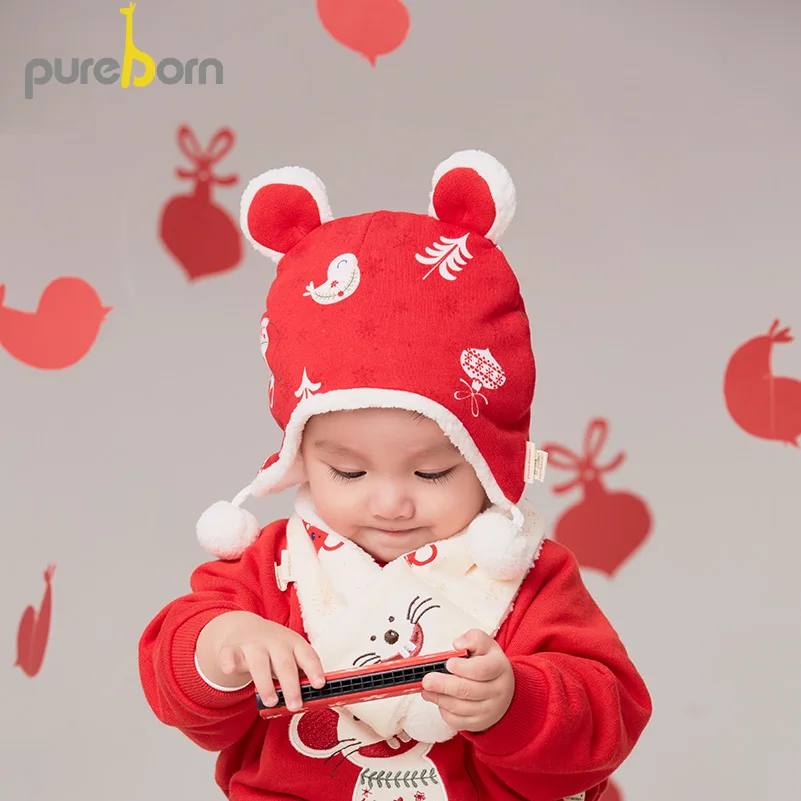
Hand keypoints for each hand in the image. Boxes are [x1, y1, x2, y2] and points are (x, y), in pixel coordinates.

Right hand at [199, 611, 324, 712]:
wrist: (247, 628)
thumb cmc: (276, 650)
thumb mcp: (292, 657)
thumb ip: (300, 676)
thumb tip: (312, 702)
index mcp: (295, 644)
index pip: (307, 656)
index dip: (314, 670)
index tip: (320, 685)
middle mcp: (276, 642)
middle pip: (285, 663)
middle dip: (291, 686)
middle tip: (295, 705)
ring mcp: (254, 645)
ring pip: (260, 663)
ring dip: (265, 683)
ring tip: (271, 702)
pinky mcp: (233, 649)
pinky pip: (230, 654)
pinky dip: (229, 661)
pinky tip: (229, 670)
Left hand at [420, 629, 513, 732]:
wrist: (503, 688)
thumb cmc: (488, 663)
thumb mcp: (485, 645)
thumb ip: (472, 639)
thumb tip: (458, 645)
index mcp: (499, 667)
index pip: (482, 670)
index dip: (463, 668)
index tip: (449, 663)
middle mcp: (498, 691)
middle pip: (468, 690)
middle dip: (444, 685)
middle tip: (427, 680)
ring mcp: (490, 710)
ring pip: (460, 707)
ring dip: (439, 698)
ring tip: (426, 690)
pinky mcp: (479, 723)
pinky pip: (458, 721)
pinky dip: (444, 711)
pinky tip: (438, 700)